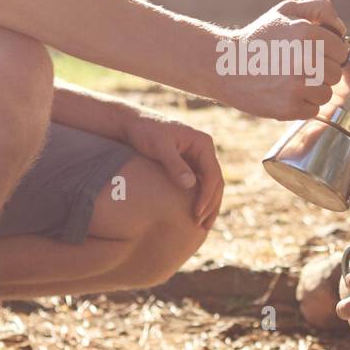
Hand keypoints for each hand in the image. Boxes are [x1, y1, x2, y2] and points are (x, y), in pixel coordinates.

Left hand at [122, 111, 223, 229]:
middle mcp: (204, 150)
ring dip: (209, 205)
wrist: (133, 124)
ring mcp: (197, 158)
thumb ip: (174, 164)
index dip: (207, 196)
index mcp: (203, 143)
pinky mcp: (189, 164)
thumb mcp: (159, 147)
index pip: (213, 174)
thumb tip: (191, 185)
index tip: (197, 213)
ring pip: (210, 185)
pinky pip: (200, 184)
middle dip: (211, 204)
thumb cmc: (145, 132)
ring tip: (202, 225)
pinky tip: (195, 213)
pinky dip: (200, 199)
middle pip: (216, 182)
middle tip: (201, 225)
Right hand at [216, 0, 349, 119]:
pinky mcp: (288, 108)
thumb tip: (341, 29)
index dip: (330, 53)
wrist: (224, 65)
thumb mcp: (285, 11)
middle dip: (322, 72)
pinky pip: (313, 110)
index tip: (314, 54)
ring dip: (313, 90)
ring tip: (292, 81)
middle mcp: (304, 59)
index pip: (341, 50)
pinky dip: (302, 105)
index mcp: (307, 33)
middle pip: (336, 73)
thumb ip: (318, 9)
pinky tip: (284, 94)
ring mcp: (296, 86)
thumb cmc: (258, 38)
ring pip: (327, 94)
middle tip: (299, 68)